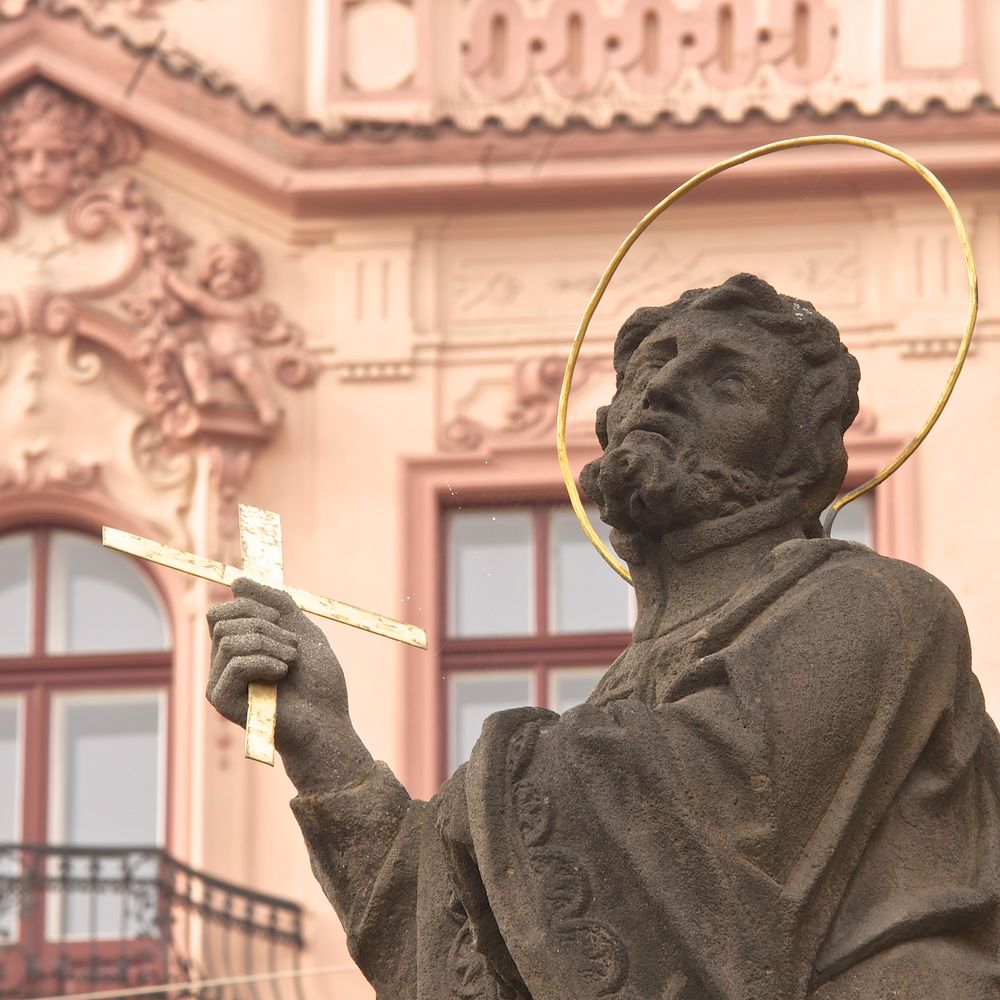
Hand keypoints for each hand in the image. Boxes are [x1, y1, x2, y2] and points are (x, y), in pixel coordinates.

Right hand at [206, 577, 369, 789]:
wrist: (327, 722)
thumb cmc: (318, 683)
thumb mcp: (301, 630)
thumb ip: (274, 603)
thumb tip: (236, 581)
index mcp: (240, 648)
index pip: (224, 610)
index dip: (252, 605)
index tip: (282, 621)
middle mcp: (224, 664)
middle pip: (221, 620)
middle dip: (264, 624)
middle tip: (292, 647)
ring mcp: (220, 683)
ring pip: (228, 639)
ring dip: (270, 644)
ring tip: (291, 662)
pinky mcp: (221, 700)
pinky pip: (234, 662)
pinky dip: (265, 661)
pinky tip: (282, 675)